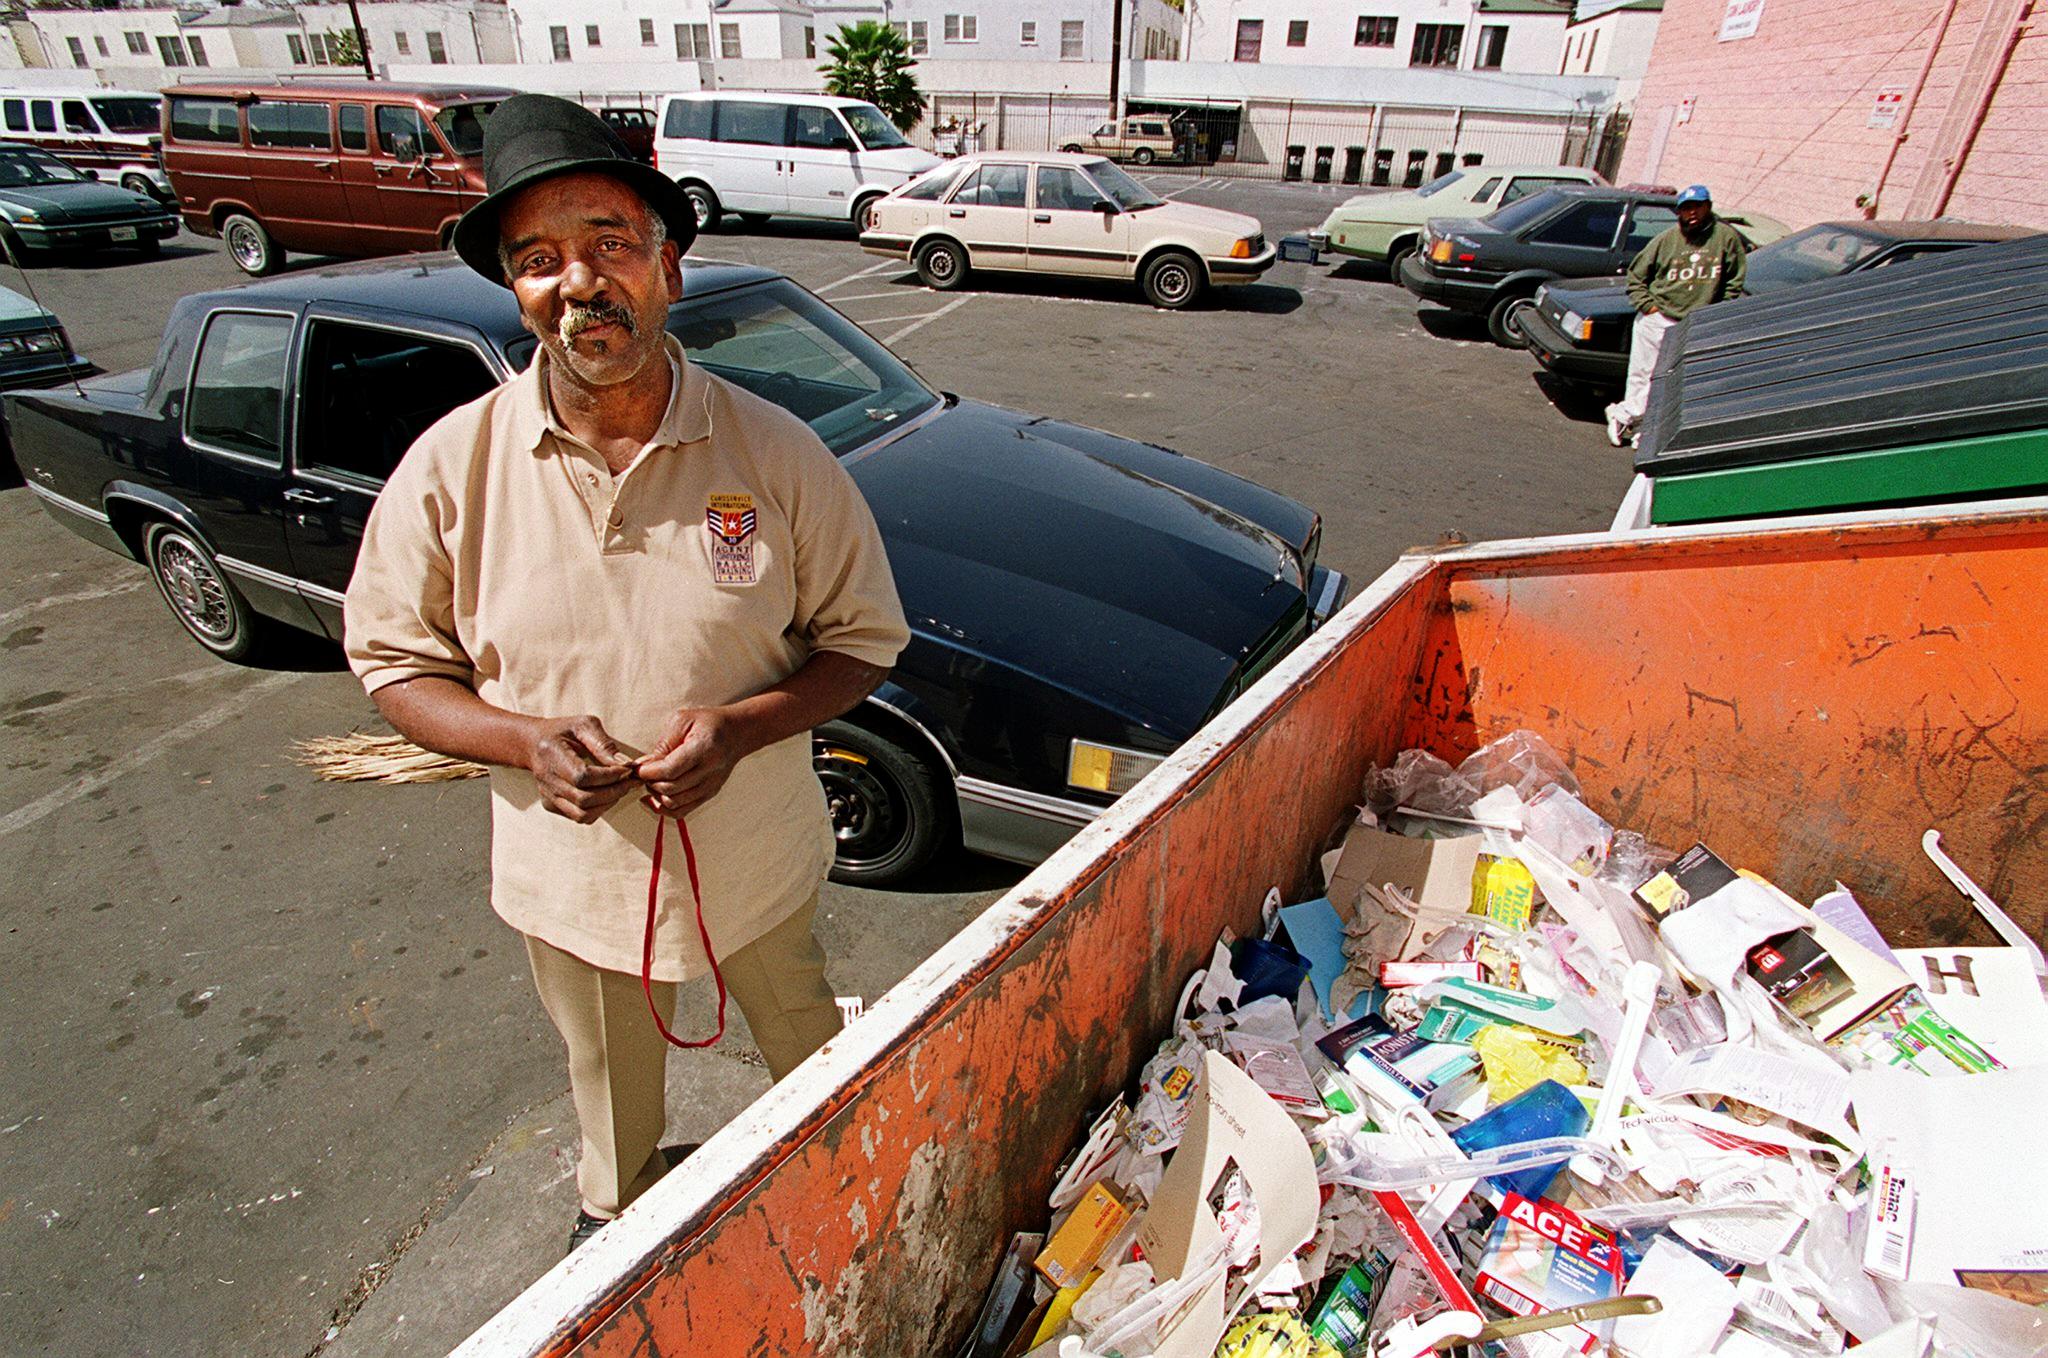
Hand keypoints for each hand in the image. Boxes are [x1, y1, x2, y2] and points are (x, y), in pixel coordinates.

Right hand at [526, 715, 639, 823]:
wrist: (533, 744)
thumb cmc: (562, 731)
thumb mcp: (583, 725)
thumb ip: (604, 744)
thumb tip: (626, 764)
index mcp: (552, 755)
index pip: (583, 776)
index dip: (609, 776)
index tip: (627, 769)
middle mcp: (547, 779)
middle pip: (584, 799)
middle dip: (614, 792)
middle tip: (630, 781)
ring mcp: (547, 796)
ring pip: (582, 814)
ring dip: (608, 804)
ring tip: (620, 789)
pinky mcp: (551, 805)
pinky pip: (579, 817)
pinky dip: (598, 810)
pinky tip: (607, 795)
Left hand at [635, 706, 752, 817]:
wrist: (737, 733)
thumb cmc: (708, 723)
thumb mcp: (682, 720)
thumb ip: (663, 744)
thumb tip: (643, 765)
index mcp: (704, 748)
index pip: (670, 770)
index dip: (649, 772)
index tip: (638, 768)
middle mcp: (710, 770)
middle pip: (671, 788)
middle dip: (650, 783)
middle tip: (643, 773)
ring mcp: (711, 785)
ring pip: (675, 803)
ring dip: (656, 795)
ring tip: (651, 782)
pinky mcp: (709, 794)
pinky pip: (682, 811)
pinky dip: (664, 809)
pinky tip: (654, 798)